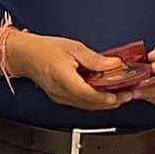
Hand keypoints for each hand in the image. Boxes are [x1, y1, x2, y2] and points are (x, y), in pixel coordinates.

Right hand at [17, 33, 131, 111]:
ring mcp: (60, 97)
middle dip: (111, 102)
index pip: (86, 93)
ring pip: (86, 106)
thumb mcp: (73, 47)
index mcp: (62, 77)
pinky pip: (81, 104)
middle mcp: (60, 92)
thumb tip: (115, 64)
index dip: (103, 96)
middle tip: (128, 95)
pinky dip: (95, 101)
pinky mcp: (61, 98)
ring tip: (121, 95)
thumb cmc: (46, 49)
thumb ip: (95, 59)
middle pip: (89, 103)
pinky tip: (105, 95)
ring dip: (104, 103)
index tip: (118, 94)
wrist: (26, 56)